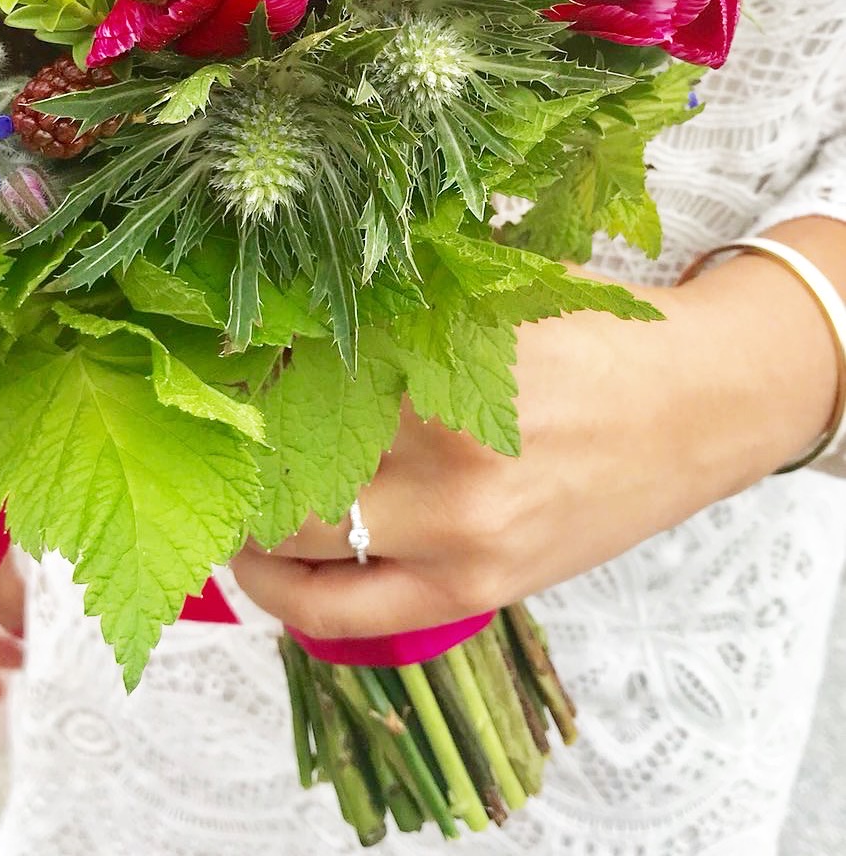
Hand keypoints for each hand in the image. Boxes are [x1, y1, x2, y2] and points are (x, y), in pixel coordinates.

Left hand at [232, 223, 844, 639]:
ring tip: (219, 490)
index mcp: (444, 362)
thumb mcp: (491, 288)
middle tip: (205, 424)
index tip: (205, 355)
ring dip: (243, 517)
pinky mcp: (476, 592)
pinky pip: (345, 617)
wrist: (700, 406)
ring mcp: (460, 539)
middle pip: (282, 456)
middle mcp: (446, 459)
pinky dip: (284, 595)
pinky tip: (256, 566)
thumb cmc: (597, 336)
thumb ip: (392, 298)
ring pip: (299, 540)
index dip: (238, 363)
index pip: (294, 369)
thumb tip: (277, 300)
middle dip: (232, 440)